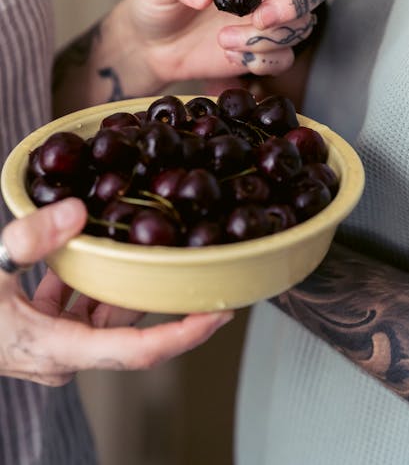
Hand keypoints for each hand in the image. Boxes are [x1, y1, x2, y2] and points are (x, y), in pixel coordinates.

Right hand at [0, 199, 232, 385]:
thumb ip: (31, 240)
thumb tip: (77, 210)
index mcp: (55, 350)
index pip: (136, 353)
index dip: (184, 335)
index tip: (220, 312)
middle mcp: (61, 356)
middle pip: (129, 330)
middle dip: (165, 300)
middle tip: (203, 264)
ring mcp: (54, 347)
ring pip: (107, 315)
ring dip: (126, 284)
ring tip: (159, 245)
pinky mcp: (45, 332)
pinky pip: (83, 306)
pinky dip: (93, 281)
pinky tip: (98, 249)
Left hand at [108, 0, 332, 95]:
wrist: (151, 46)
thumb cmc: (157, 2)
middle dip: (297, 1)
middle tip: (260, 17)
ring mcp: (271, 15)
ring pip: (303, 24)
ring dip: (266, 37)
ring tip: (223, 39)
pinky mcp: (266, 48)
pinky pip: (286, 56)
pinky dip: (261, 60)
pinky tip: (229, 54)